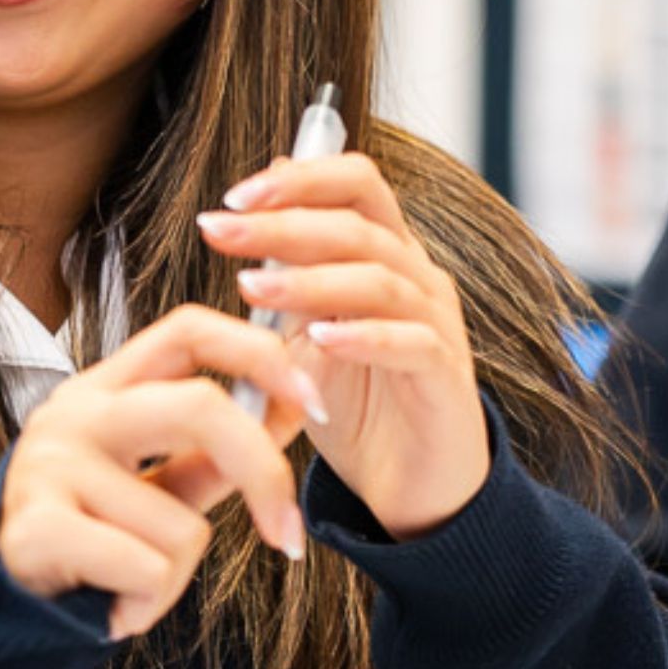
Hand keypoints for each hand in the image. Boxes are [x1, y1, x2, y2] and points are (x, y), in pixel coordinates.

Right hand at [0, 305, 324, 641]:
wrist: (3, 597)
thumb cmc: (93, 530)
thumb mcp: (159, 479)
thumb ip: (220, 447)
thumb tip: (297, 403)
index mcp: (110, 385)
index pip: (190, 328)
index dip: (260, 352)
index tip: (315, 402)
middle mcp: (76, 409)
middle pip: (202, 407)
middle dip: (264, 475)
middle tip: (287, 537)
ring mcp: (49, 462)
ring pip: (180, 523)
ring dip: (177, 576)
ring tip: (136, 583)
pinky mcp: (36, 524)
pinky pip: (145, 568)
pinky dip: (146, 604)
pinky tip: (116, 605)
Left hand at [200, 151, 486, 539]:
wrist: (410, 489)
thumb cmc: (359, 405)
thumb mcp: (307, 331)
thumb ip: (290, 269)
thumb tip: (257, 199)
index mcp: (388, 255)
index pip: (356, 183)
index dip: (299, 179)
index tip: (234, 198)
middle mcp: (418, 279)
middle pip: (359, 224)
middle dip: (283, 223)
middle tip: (221, 231)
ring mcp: (438, 325)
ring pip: (380, 279)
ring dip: (308, 279)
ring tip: (249, 287)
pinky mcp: (446, 377)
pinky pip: (411, 343)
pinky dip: (363, 336)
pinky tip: (319, 338)